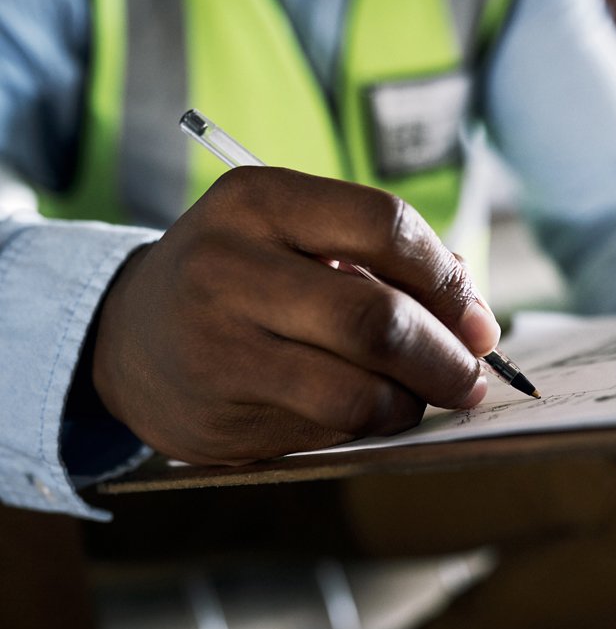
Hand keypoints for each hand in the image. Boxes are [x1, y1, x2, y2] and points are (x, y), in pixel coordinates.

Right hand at [92, 168, 499, 463]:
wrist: (128, 334)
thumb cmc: (233, 276)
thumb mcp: (289, 236)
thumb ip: (378, 260)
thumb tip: (473, 312)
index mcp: (259, 200)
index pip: (386, 224)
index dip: (447, 278)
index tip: (475, 318)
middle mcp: (230, 266)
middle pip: (377, 318)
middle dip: (445, 356)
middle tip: (471, 375)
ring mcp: (220, 345)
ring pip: (356, 389)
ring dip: (412, 400)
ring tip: (422, 397)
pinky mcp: (219, 413)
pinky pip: (326, 428)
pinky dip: (371, 424)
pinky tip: (373, 412)